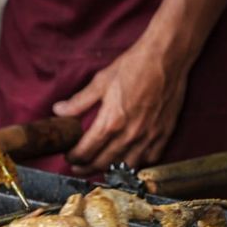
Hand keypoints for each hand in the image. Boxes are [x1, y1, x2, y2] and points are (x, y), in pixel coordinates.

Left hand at [52, 38, 188, 174]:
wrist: (167, 57)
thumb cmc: (134, 66)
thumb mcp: (100, 82)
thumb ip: (78, 102)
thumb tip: (59, 111)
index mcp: (110, 122)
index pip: (85, 151)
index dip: (73, 157)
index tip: (69, 156)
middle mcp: (129, 134)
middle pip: (102, 163)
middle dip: (86, 168)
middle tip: (78, 167)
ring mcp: (148, 137)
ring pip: (124, 166)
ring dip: (109, 169)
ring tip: (98, 166)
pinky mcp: (164, 134)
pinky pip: (148, 159)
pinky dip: (136, 164)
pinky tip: (126, 160)